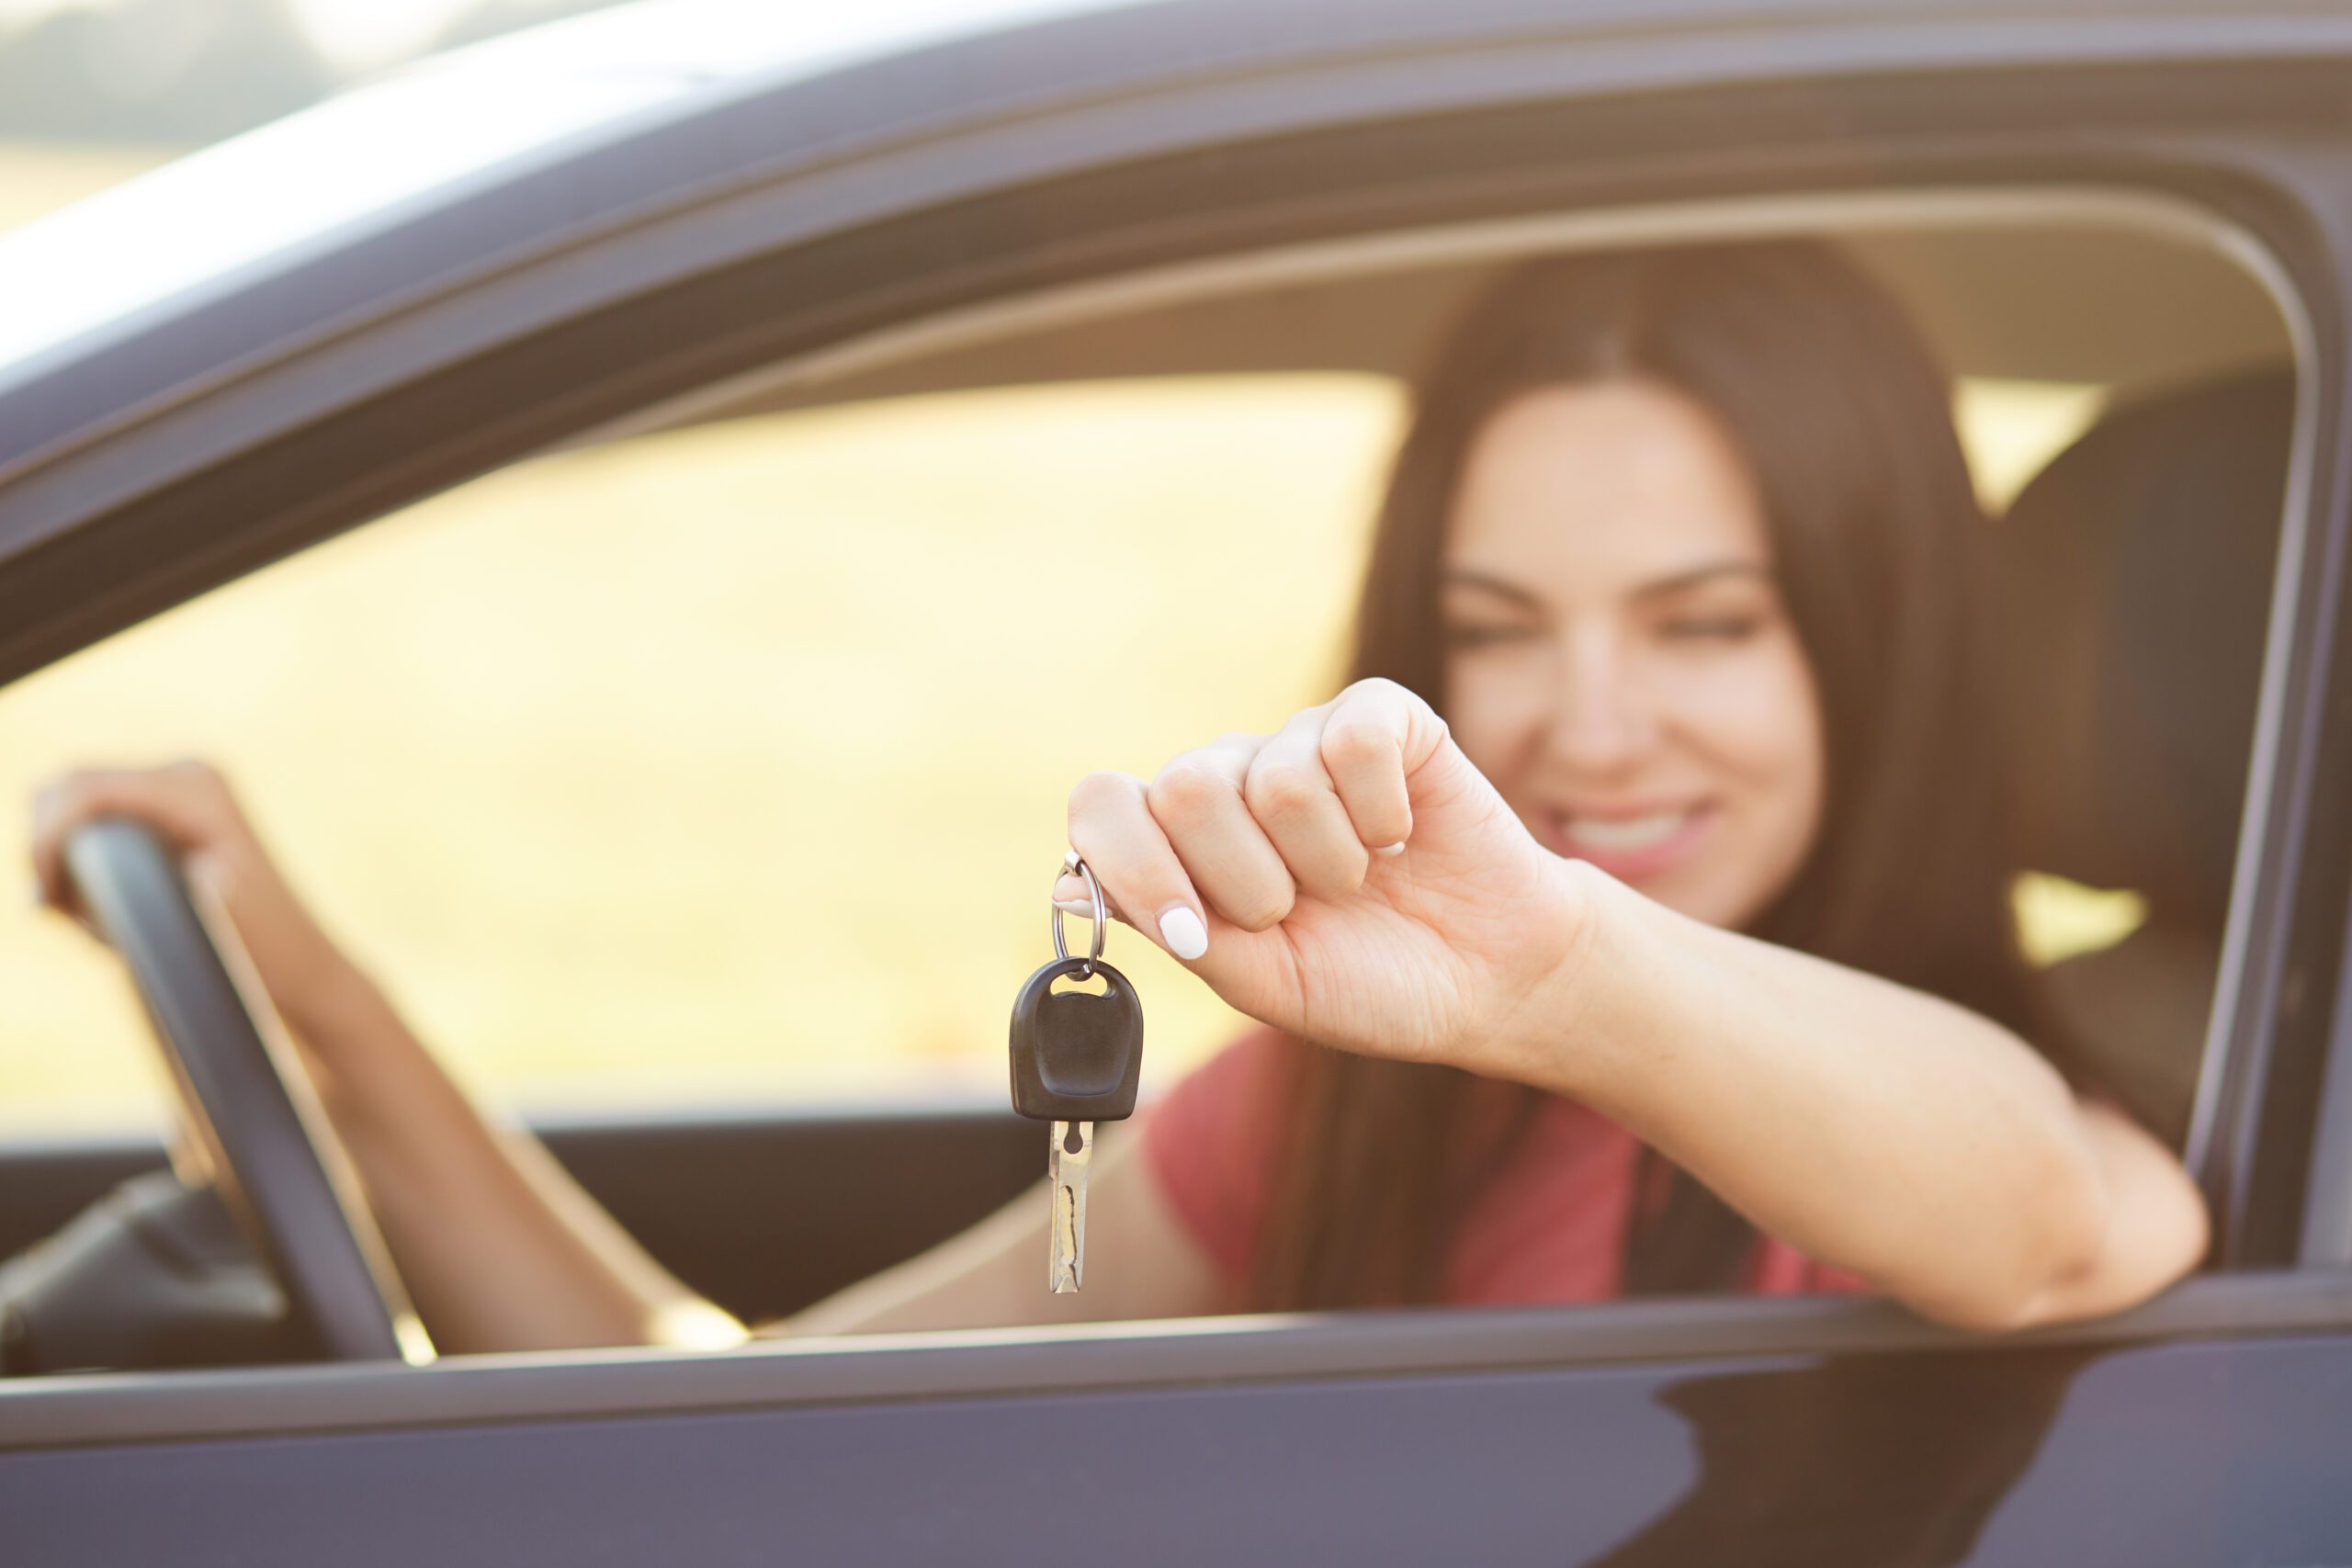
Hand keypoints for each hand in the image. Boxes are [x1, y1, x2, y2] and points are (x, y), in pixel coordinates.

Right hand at [31, 761, 360, 1032]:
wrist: (303, 961)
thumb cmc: (258, 950)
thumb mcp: (184, 925)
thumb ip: (113, 902)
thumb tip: (42, 893)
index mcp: (196, 792)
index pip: (84, 790)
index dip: (46, 839)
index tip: (46, 896)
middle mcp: (187, 775)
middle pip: (69, 788)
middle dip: (50, 849)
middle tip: (63, 910)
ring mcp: (180, 787)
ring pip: (74, 803)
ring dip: (60, 856)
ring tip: (83, 913)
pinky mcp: (169, 809)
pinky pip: (96, 817)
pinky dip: (77, 857)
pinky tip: (91, 902)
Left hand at [1062, 678, 1586, 1069]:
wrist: (1486, 980)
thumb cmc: (1369, 981)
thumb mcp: (1262, 980)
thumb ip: (1171, 931)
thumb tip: (1066, 887)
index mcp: (1184, 841)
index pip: (1105, 804)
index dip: (1137, 866)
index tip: (1197, 933)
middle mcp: (1233, 777)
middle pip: (1187, 788)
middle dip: (1249, 880)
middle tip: (1299, 911)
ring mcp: (1304, 742)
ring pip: (1280, 779)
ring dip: (1331, 860)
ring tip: (1362, 881)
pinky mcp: (1383, 719)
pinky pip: (1355, 741)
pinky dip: (1383, 812)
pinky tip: (1402, 836)